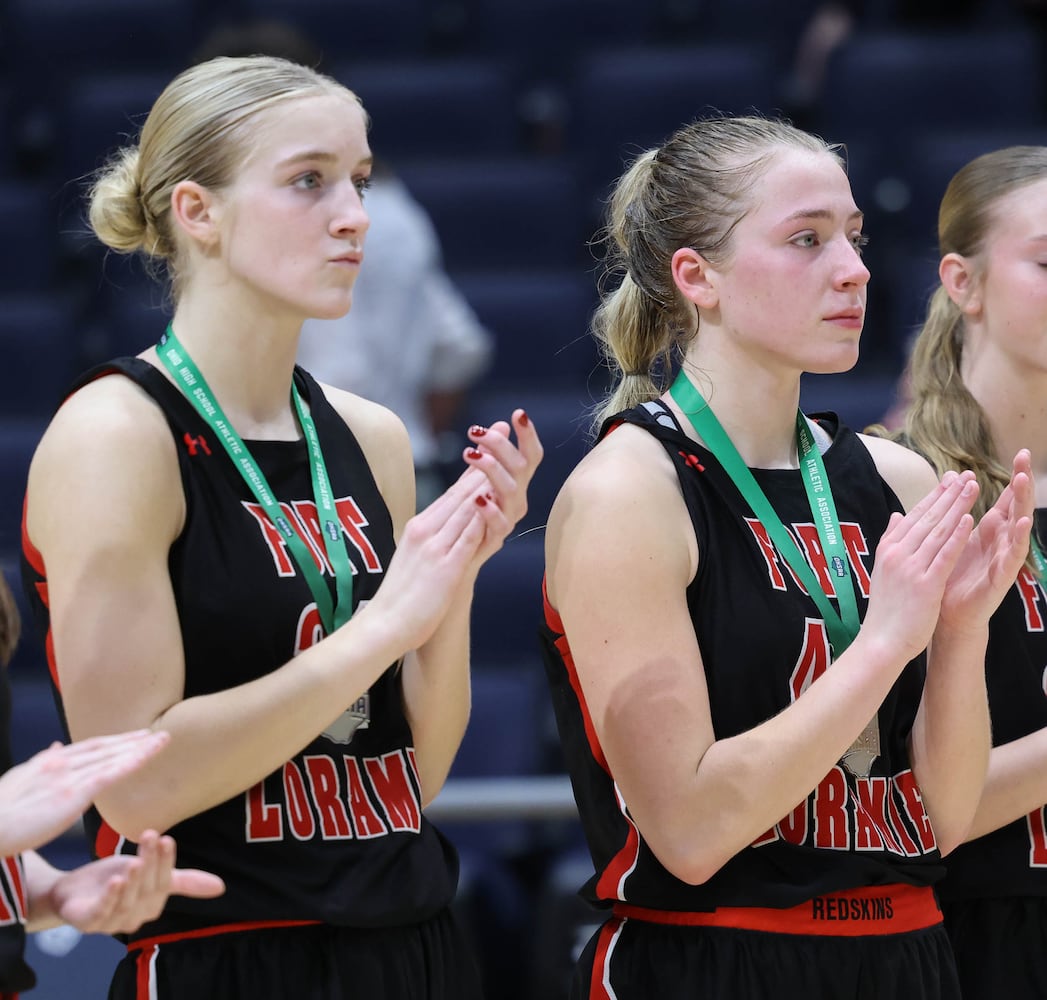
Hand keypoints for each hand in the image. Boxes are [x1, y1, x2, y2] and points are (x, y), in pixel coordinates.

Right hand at [0, 730, 169, 856]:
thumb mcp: (18, 779)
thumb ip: (42, 762)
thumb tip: (56, 746)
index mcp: (49, 761)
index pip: (90, 747)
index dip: (115, 740)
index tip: (135, 735)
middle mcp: (61, 763)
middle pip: (106, 748)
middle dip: (133, 740)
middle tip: (158, 733)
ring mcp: (68, 777)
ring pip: (112, 757)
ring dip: (139, 748)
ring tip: (162, 740)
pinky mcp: (72, 794)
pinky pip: (109, 775)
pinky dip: (130, 762)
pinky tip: (146, 756)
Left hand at [49, 829, 224, 933]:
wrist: (71, 892)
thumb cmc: (115, 880)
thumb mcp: (150, 872)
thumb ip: (183, 880)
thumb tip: (222, 887)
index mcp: (154, 903)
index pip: (165, 881)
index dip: (167, 861)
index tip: (167, 839)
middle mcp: (136, 916)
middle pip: (147, 889)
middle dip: (150, 864)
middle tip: (150, 837)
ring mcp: (112, 922)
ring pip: (127, 902)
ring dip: (132, 882)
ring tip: (135, 861)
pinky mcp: (89, 923)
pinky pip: (102, 913)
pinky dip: (110, 899)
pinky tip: (116, 881)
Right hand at [369, 411, 540, 649]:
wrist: (384, 625)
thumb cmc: (400, 597)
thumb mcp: (416, 558)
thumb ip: (433, 539)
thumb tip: (448, 526)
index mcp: (420, 527)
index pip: (451, 493)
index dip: (473, 468)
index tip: (487, 445)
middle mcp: (427, 530)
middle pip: (461, 491)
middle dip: (485, 462)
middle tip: (502, 433)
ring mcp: (435, 546)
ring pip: (465, 508)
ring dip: (487, 481)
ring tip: (507, 457)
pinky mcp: (445, 566)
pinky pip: (467, 537)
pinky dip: (481, 517)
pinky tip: (496, 501)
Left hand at [459, 409, 543, 560]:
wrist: (456, 564)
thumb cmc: (468, 519)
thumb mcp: (478, 481)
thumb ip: (490, 456)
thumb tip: (501, 423)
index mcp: (515, 483)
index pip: (530, 455)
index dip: (528, 435)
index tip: (518, 413)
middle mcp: (517, 500)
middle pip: (521, 467)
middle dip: (501, 446)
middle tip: (475, 432)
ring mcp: (508, 519)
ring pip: (511, 490)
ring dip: (493, 468)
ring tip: (470, 454)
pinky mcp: (495, 540)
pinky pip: (499, 523)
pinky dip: (491, 509)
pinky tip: (478, 498)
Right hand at [862, 470, 978, 663]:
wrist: (881, 641)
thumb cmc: (886, 610)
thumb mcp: (883, 570)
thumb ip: (891, 541)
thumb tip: (897, 516)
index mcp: (888, 549)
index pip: (914, 516)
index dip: (934, 496)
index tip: (949, 479)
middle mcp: (897, 554)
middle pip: (927, 518)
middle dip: (948, 495)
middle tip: (965, 475)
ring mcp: (911, 568)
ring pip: (937, 531)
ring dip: (956, 507)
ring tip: (972, 488)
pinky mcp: (925, 584)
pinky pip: (944, 555)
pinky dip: (956, 536)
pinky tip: (969, 520)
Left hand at [939, 450, 1033, 633]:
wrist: (946, 615)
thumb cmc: (950, 575)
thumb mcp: (951, 538)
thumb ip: (954, 513)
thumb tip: (950, 480)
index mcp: (989, 532)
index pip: (1005, 499)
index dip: (1014, 478)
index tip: (1022, 452)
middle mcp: (1001, 542)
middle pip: (1015, 507)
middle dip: (1022, 482)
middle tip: (1027, 457)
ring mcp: (1004, 559)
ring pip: (1017, 527)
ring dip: (1021, 503)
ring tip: (1024, 481)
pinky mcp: (1001, 578)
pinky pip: (1012, 556)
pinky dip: (1018, 539)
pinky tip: (1023, 523)